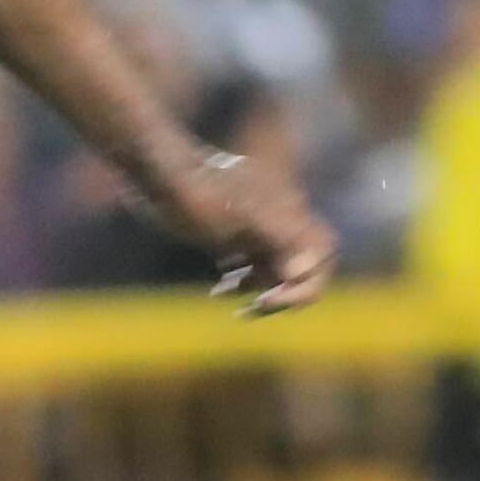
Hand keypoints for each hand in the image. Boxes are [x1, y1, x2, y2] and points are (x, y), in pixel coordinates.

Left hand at [148, 149, 334, 313]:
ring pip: (274, 269)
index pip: (321, 257)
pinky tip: (218, 290)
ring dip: (259, 291)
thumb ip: (280, 240)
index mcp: (288, 214)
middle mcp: (278, 218)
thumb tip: (302, 273)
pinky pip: (251, 264)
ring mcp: (255, 225)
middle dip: (282, 294)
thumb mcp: (241, 218)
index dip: (305, 285)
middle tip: (253, 309)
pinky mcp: (233, 231)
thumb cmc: (198, 192)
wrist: (157, 171)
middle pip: (300, 268)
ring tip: (232, 301)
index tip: (269, 298)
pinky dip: (241, 281)